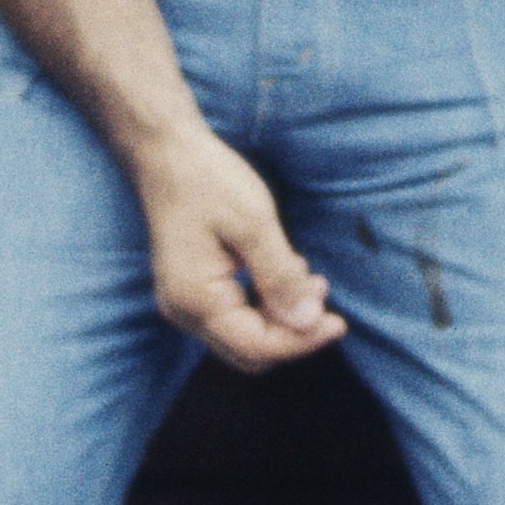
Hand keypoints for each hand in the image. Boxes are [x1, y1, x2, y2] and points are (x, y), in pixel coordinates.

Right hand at [132, 126, 341, 372]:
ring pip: (245, 336)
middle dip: (292, 332)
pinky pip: (236, 315)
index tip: (339, 323)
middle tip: (322, 293)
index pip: (258, 347)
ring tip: (312, 280)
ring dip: (282, 317)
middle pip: (251, 351)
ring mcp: (185, 303)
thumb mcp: (254, 224)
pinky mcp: (193, 290)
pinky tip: (287, 274)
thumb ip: (280, 277)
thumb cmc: (206, 181)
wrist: (165, 152)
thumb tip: (308, 321)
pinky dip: (266, 304)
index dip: (302, 340)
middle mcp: (185, 312)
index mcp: (196, 301)